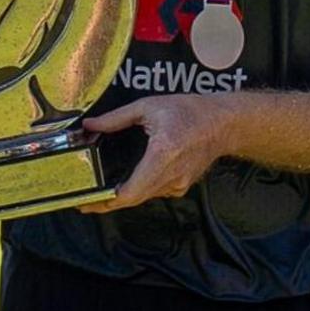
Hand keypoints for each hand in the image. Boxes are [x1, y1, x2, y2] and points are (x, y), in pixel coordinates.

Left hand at [80, 93, 235, 209]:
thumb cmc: (190, 112)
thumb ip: (116, 118)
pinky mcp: (181, 186)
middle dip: (107, 202)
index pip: (130, 192)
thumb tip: (91, 125)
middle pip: (133, 199)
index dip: (105, 201)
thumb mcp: (148, 107)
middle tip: (86, 201)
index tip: (88, 203)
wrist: (223, 124)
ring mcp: (178, 184)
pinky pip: (155, 192)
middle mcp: (171, 175)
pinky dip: (140, 189)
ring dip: (124, 195)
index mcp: (162, 154)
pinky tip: (129, 181)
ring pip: (143, 197)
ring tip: (102, 191)